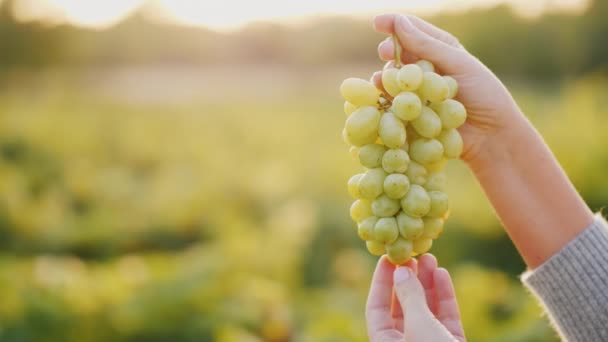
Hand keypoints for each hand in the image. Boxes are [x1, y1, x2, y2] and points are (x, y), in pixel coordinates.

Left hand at [366, 254, 464, 341]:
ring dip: (427, 283)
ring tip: (429, 257)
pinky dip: (444, 296)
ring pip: (426, 309)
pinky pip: (445, 317)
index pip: (376, 308)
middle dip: (408, 279)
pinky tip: (442, 274)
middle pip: (402, 306)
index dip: (381, 281)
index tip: (387, 258)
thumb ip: (409, 297)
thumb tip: (401, 270)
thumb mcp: (418, 324)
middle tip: (412, 255)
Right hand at [371, 14, 524, 169]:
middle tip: (384, 52)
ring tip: (383, 80)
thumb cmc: (484, 96)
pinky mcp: (410, 114)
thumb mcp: (458, 64)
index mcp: (441, 50)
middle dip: (389, 51)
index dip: (394, 24)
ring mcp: (417, 92)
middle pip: (399, 53)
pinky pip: (392, 103)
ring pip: (393, 78)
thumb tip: (400, 22)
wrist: (491, 136)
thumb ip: (427, 45)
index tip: (377, 23)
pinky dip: (385, 99)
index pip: (413, 30)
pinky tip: (382, 98)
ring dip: (387, 76)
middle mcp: (426, 69)